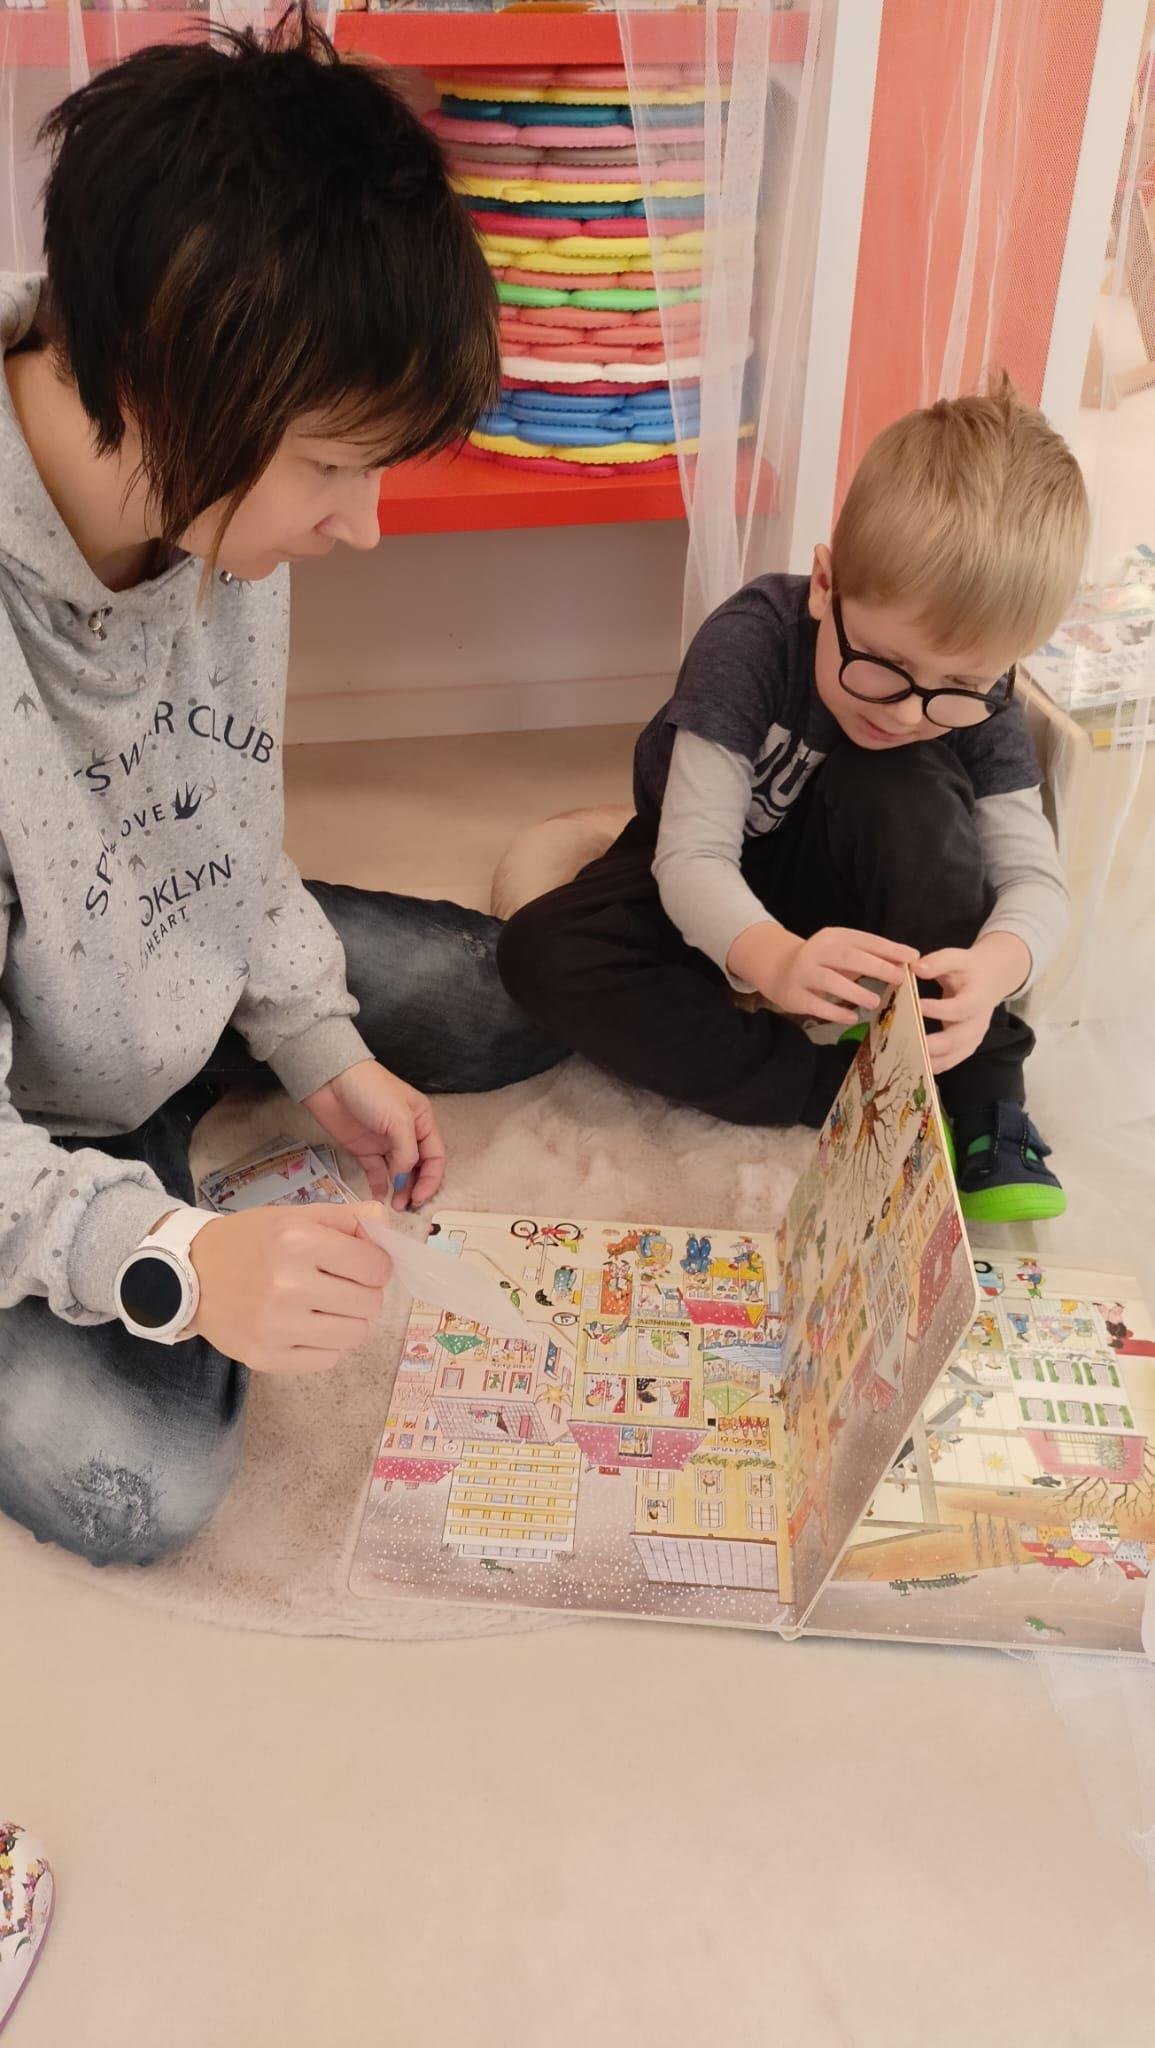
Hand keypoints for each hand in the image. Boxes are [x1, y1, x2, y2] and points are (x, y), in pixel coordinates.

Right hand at [189, 1202, 391, 1373]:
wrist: (187, 1276)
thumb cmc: (248, 1242)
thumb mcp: (292, 1217)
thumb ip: (344, 1218)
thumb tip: (385, 1221)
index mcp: (297, 1242)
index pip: (375, 1267)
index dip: (376, 1265)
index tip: (362, 1265)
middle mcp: (287, 1285)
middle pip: (370, 1303)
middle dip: (364, 1293)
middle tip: (340, 1286)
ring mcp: (276, 1327)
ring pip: (354, 1335)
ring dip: (348, 1321)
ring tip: (324, 1307)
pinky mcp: (266, 1358)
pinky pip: (328, 1359)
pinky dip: (325, 1345)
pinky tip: (305, 1327)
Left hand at [303, 1058, 445, 1210]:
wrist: (330, 1080)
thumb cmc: (370, 1090)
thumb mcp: (398, 1118)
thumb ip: (407, 1151)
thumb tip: (405, 1179)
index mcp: (422, 1121)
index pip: (435, 1156)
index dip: (431, 1179)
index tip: (420, 1197)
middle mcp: (407, 1134)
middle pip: (419, 1168)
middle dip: (416, 1187)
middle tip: (406, 1207)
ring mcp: (385, 1143)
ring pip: (398, 1173)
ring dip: (399, 1190)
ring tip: (395, 1206)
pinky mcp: (364, 1150)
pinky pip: (377, 1173)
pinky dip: (380, 1186)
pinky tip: (379, 1198)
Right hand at [727, 921, 918, 1025]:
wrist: (778, 969)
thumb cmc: (822, 962)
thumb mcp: (843, 952)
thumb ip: (871, 956)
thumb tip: (907, 962)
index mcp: (833, 937)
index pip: (865, 940)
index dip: (889, 949)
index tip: (913, 957)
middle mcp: (816, 952)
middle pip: (849, 957)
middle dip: (877, 967)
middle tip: (900, 979)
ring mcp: (803, 973)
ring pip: (830, 981)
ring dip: (855, 992)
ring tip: (875, 1002)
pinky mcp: (794, 995)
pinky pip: (816, 1005)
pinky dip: (835, 1012)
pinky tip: (852, 1018)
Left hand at [918, 932, 1030, 1073]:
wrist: (989, 981)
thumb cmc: (968, 969)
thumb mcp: (957, 958)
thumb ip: (938, 962)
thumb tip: (915, 967)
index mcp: (977, 999)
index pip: (959, 1008)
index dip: (939, 1010)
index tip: (916, 1006)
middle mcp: (977, 1023)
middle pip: (957, 1040)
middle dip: (931, 1045)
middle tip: (905, 1044)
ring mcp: (972, 1039)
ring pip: (952, 1056)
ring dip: (929, 1060)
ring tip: (903, 1058)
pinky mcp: (965, 1048)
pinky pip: (948, 1062)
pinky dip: (931, 1066)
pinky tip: (910, 1065)